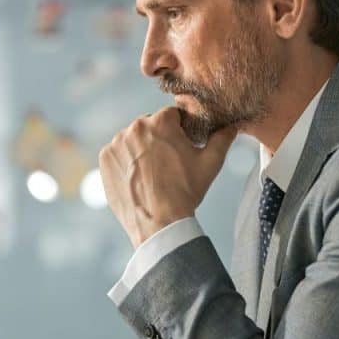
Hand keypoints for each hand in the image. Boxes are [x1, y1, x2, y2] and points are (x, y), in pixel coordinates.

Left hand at [100, 107, 236, 248]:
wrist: (158, 223)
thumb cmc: (185, 191)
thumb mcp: (210, 163)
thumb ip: (222, 139)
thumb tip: (233, 126)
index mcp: (160, 121)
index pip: (171, 116)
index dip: (179, 130)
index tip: (181, 147)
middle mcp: (135, 127)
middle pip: (150, 126)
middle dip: (158, 139)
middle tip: (167, 164)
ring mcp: (117, 143)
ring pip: (132, 139)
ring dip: (141, 150)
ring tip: (152, 174)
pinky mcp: (105, 159)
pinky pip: (117, 154)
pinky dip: (125, 162)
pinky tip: (138, 178)